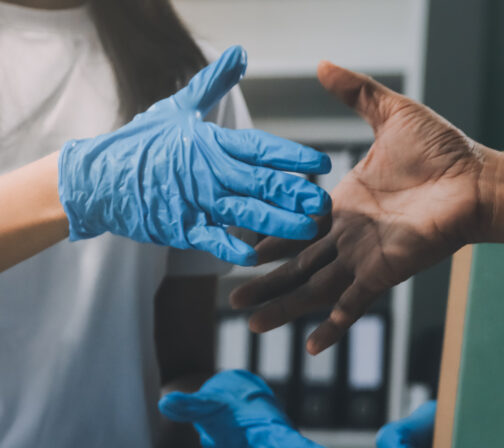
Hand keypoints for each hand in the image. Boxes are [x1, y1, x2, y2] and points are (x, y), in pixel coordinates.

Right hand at [59, 46, 331, 265]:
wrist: (96, 177)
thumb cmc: (142, 143)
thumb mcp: (177, 108)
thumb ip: (213, 83)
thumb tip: (239, 53)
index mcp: (212, 143)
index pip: (261, 148)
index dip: (292, 156)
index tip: (321, 162)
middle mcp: (209, 171)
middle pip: (261, 182)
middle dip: (295, 193)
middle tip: (325, 203)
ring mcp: (195, 200)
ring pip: (245, 212)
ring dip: (279, 222)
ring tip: (308, 230)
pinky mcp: (180, 226)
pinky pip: (210, 238)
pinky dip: (230, 246)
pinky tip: (254, 256)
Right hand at [230, 61, 503, 353]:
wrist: (477, 179)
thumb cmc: (444, 151)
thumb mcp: (391, 114)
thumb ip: (356, 93)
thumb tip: (324, 66)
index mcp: (347, 203)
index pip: (298, 226)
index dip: (271, 239)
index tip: (242, 249)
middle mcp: (351, 236)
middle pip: (298, 265)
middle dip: (265, 283)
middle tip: (233, 301)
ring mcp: (366, 257)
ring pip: (314, 288)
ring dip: (283, 307)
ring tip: (251, 326)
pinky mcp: (384, 272)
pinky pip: (353, 304)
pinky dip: (333, 326)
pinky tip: (311, 348)